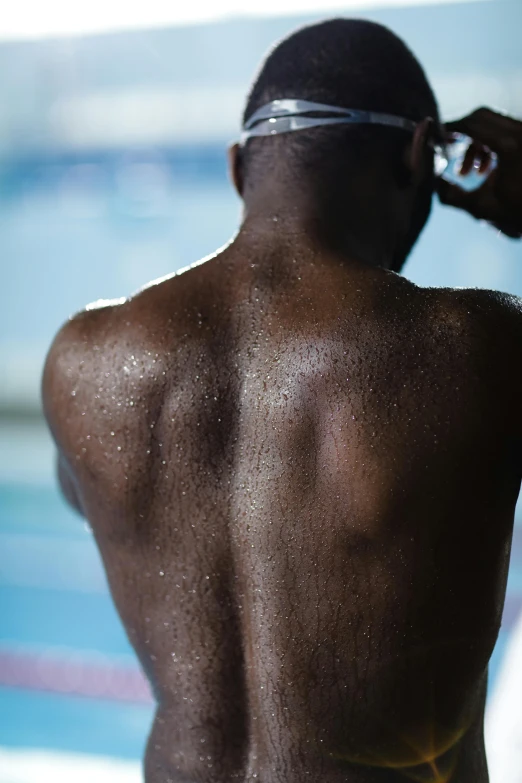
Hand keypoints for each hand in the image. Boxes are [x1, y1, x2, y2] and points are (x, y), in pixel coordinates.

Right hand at [436, 107, 521, 238]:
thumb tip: (430, 181)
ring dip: (475, 142)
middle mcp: (521, 132)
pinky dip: (490, 144)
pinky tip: (484, 170)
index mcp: (509, 147)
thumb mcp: (480, 207)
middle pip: (481, 117)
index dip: (450, 129)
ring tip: (468, 171)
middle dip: (461, 132)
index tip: (436, 139)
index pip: (472, 124)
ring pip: (493, 122)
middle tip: (447, 148)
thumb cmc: (517, 213)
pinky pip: (505, 129)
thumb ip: (451, 195)